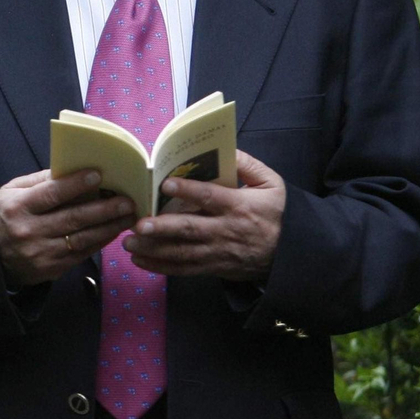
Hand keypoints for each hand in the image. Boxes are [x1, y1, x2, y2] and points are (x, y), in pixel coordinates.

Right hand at [0, 169, 135, 288]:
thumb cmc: (6, 216)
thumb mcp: (12, 192)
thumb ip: (39, 181)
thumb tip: (71, 169)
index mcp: (17, 207)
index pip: (50, 194)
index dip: (75, 185)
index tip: (98, 175)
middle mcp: (28, 231)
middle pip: (72, 218)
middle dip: (104, 209)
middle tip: (127, 201)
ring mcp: (40, 253)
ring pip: (81, 239)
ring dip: (109, 227)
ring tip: (128, 216)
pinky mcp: (50, 270)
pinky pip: (81, 254)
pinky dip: (99, 242)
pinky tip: (112, 231)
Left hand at [121, 150, 284, 279]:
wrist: (290, 254)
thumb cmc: (277, 213)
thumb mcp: (272, 184)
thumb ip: (247, 165)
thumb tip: (223, 149)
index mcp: (239, 206)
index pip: (211, 197)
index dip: (188, 190)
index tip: (164, 183)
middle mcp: (225, 231)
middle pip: (190, 229)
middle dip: (162, 228)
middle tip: (138, 224)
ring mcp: (217, 253)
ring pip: (182, 253)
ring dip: (154, 249)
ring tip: (129, 243)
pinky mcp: (212, 268)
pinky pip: (184, 270)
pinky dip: (160, 267)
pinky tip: (139, 260)